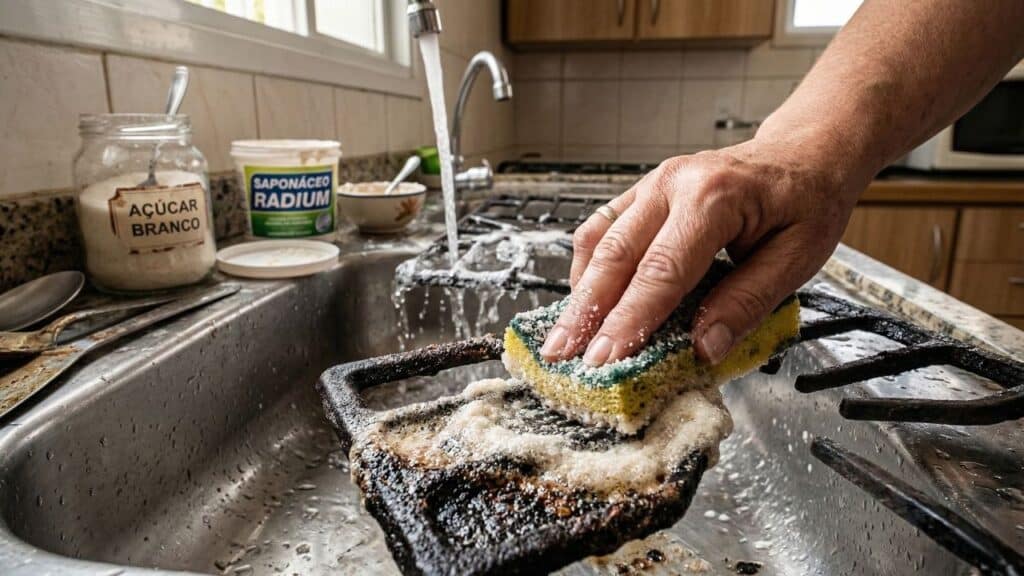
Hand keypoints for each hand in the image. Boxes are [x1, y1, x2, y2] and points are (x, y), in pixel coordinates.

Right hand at [539, 135, 864, 365]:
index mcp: (715, 197)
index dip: (630, 319)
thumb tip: (704, 347)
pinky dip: (588, 267)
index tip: (606, 357)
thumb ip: (748, 302)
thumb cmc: (807, 201)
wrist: (805, 153)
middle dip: (587, 311)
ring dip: (579, 292)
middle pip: (616, 255)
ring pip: (600, 240)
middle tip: (564, 354)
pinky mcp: (644, 192)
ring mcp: (653, 183)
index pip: (661, 270)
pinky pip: (603, 227)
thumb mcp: (799, 257)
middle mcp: (674, 183)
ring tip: (564, 336)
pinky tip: (584, 299)